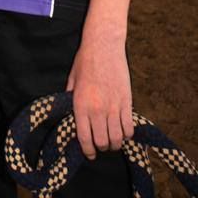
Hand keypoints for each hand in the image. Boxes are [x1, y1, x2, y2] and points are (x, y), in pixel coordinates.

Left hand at [66, 28, 133, 159]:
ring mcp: (113, 106)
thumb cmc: (85, 60)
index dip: (87, 151)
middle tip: (100, 143)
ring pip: (117, 139)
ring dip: (114, 143)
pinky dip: (126, 134)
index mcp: (80, 104)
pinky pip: (129, 128)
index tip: (89, 154)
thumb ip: (70, 98)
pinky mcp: (127, 102)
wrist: (103, 45)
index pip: (84, 138)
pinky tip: (122, 130)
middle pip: (102, 142)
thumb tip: (70, 113)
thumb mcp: (72, 79)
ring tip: (112, 139)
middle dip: (101, 147)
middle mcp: (97, 109)